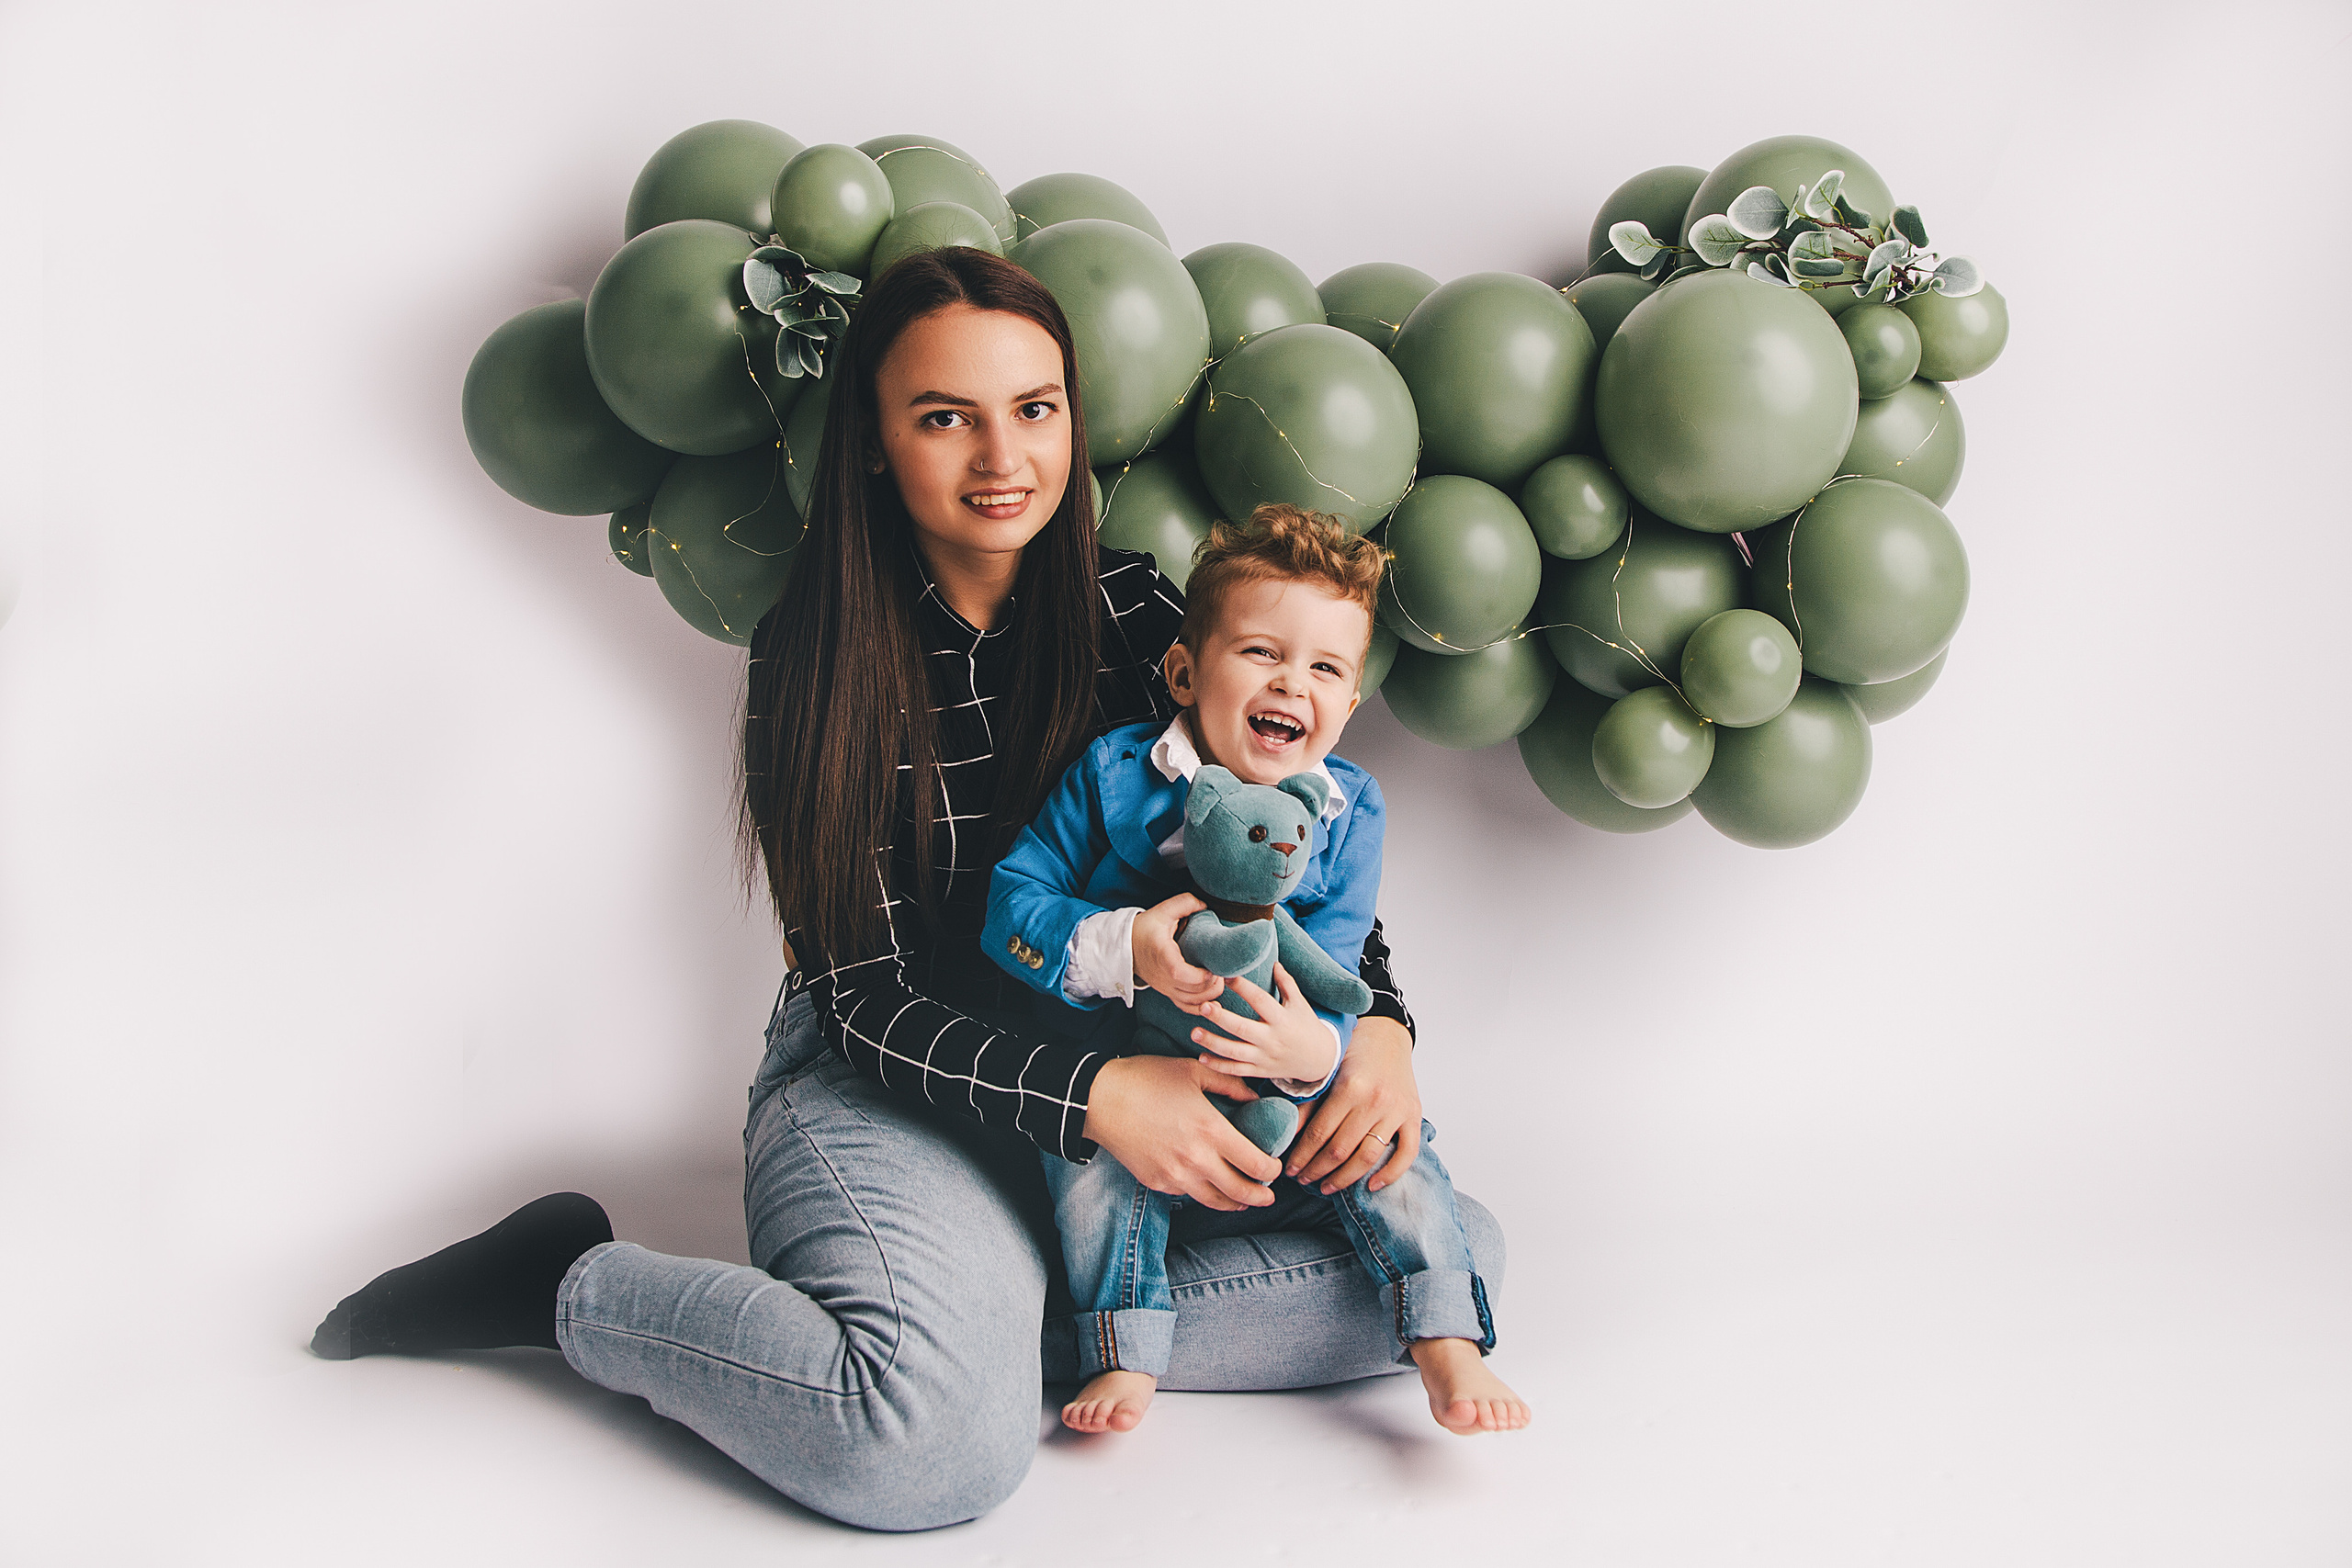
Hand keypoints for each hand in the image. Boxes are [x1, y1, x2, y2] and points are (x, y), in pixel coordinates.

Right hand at [1080, 1055, 1280, 1210]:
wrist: (1100, 1099)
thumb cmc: (1146, 1079)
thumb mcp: (1192, 1072)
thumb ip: (1229, 1085)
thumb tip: (1255, 1097)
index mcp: (1211, 1131)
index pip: (1257, 1164)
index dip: (1272, 1170)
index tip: (1274, 1166)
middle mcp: (1197, 1160)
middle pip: (1242, 1192)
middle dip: (1261, 1196)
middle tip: (1269, 1195)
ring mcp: (1175, 1175)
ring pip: (1215, 1201)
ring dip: (1235, 1203)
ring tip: (1243, 1200)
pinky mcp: (1157, 1182)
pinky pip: (1188, 1194)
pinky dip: (1203, 1193)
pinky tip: (1208, 1186)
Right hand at [1132, 893, 1221, 1011]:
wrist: (1125, 946)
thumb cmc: (1144, 928)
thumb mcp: (1163, 911)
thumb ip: (1185, 903)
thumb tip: (1205, 905)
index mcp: (1162, 955)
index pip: (1180, 974)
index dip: (1201, 975)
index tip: (1213, 966)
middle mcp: (1163, 976)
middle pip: (1191, 992)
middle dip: (1212, 984)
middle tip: (1222, 971)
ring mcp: (1165, 987)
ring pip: (1191, 1002)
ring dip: (1209, 995)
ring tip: (1218, 980)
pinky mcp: (1167, 992)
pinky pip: (1185, 1007)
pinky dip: (1200, 1006)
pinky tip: (1212, 999)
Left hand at [1189, 965, 1341, 1085]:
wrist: (1319, 1059)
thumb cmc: (1306, 1025)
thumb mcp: (1299, 1003)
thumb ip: (1286, 983)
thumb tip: (1274, 962)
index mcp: (1282, 1019)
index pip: (1260, 1000)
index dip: (1243, 987)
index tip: (1225, 976)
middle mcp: (1272, 1039)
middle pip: (1242, 1028)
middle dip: (1221, 1018)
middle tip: (1203, 1006)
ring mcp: (1264, 1057)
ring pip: (1235, 1052)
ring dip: (1213, 1043)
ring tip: (1194, 1033)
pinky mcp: (1259, 1071)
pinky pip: (1236, 1070)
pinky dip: (1218, 1065)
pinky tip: (1201, 1057)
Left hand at [1285, 1015, 1420, 1194]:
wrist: (1387, 1035)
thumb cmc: (1353, 1052)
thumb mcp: (1327, 1072)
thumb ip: (1309, 1103)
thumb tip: (1288, 1135)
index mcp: (1349, 1087)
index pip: (1319, 1133)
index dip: (1302, 1156)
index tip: (1291, 1169)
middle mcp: (1375, 1101)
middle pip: (1340, 1150)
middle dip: (1317, 1170)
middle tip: (1303, 1180)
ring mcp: (1397, 1111)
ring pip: (1368, 1157)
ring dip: (1344, 1178)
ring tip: (1327, 1187)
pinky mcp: (1414, 1116)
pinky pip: (1406, 1153)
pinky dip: (1390, 1174)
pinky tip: (1371, 1185)